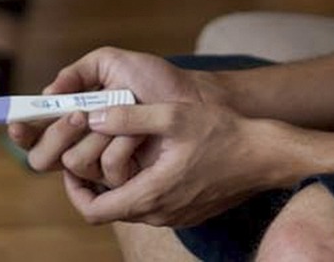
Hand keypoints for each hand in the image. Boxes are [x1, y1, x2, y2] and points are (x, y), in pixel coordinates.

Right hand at [8, 47, 211, 164]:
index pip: (34, 131)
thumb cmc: (155, 80)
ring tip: (113, 116)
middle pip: (42, 155)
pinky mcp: (125, 180)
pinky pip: (104, 174)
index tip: (17, 120)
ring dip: (90, 138)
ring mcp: (102, 164)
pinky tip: (133, 135)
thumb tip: (47, 94)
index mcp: (72, 115)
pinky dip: (116, 149)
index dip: (21, 128)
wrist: (193, 101)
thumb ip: (77, 72)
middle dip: (56, 133)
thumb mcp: (112, 63)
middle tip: (79, 114)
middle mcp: (82, 143)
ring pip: (71, 163)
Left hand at [63, 103, 283, 228]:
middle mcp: (159, 214)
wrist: (266, 156)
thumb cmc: (223, 133)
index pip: (94, 211)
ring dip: (116, 182)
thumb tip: (91, 117)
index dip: (73, 190)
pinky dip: (137, 184)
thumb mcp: (173, 116)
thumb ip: (128, 117)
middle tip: (88, 151)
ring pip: (128, 206)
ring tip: (114, 148)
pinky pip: (149, 204)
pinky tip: (143, 156)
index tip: (68, 166)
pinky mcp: (185, 212)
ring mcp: (173, 216)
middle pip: (107, 210)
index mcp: (151, 194)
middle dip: (92, 183)